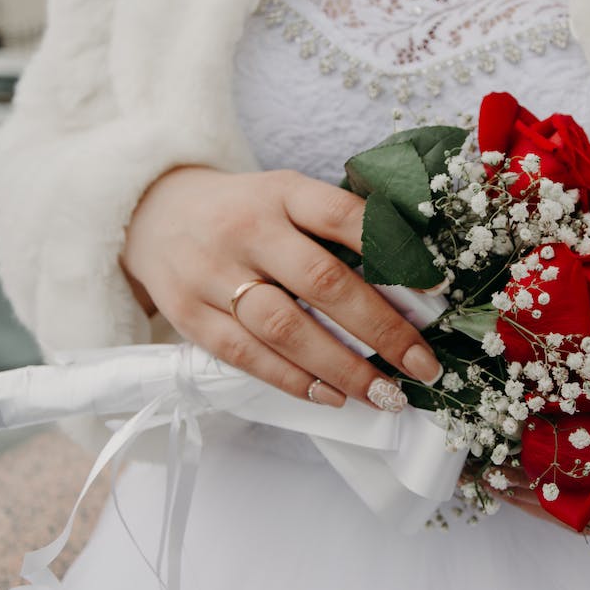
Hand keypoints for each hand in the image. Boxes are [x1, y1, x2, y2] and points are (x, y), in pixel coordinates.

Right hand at [121, 166, 443, 410]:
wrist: (152, 213)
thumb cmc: (244, 211)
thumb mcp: (286, 196)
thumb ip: (336, 227)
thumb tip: (412, 276)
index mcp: (281, 193)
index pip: (343, 217)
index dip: (394, 251)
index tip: (437, 289)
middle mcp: (247, 230)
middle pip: (322, 282)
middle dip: (381, 329)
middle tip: (423, 366)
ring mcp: (213, 274)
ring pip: (285, 329)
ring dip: (342, 368)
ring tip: (386, 394)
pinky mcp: (190, 315)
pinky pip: (247, 356)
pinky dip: (294, 381)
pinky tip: (333, 397)